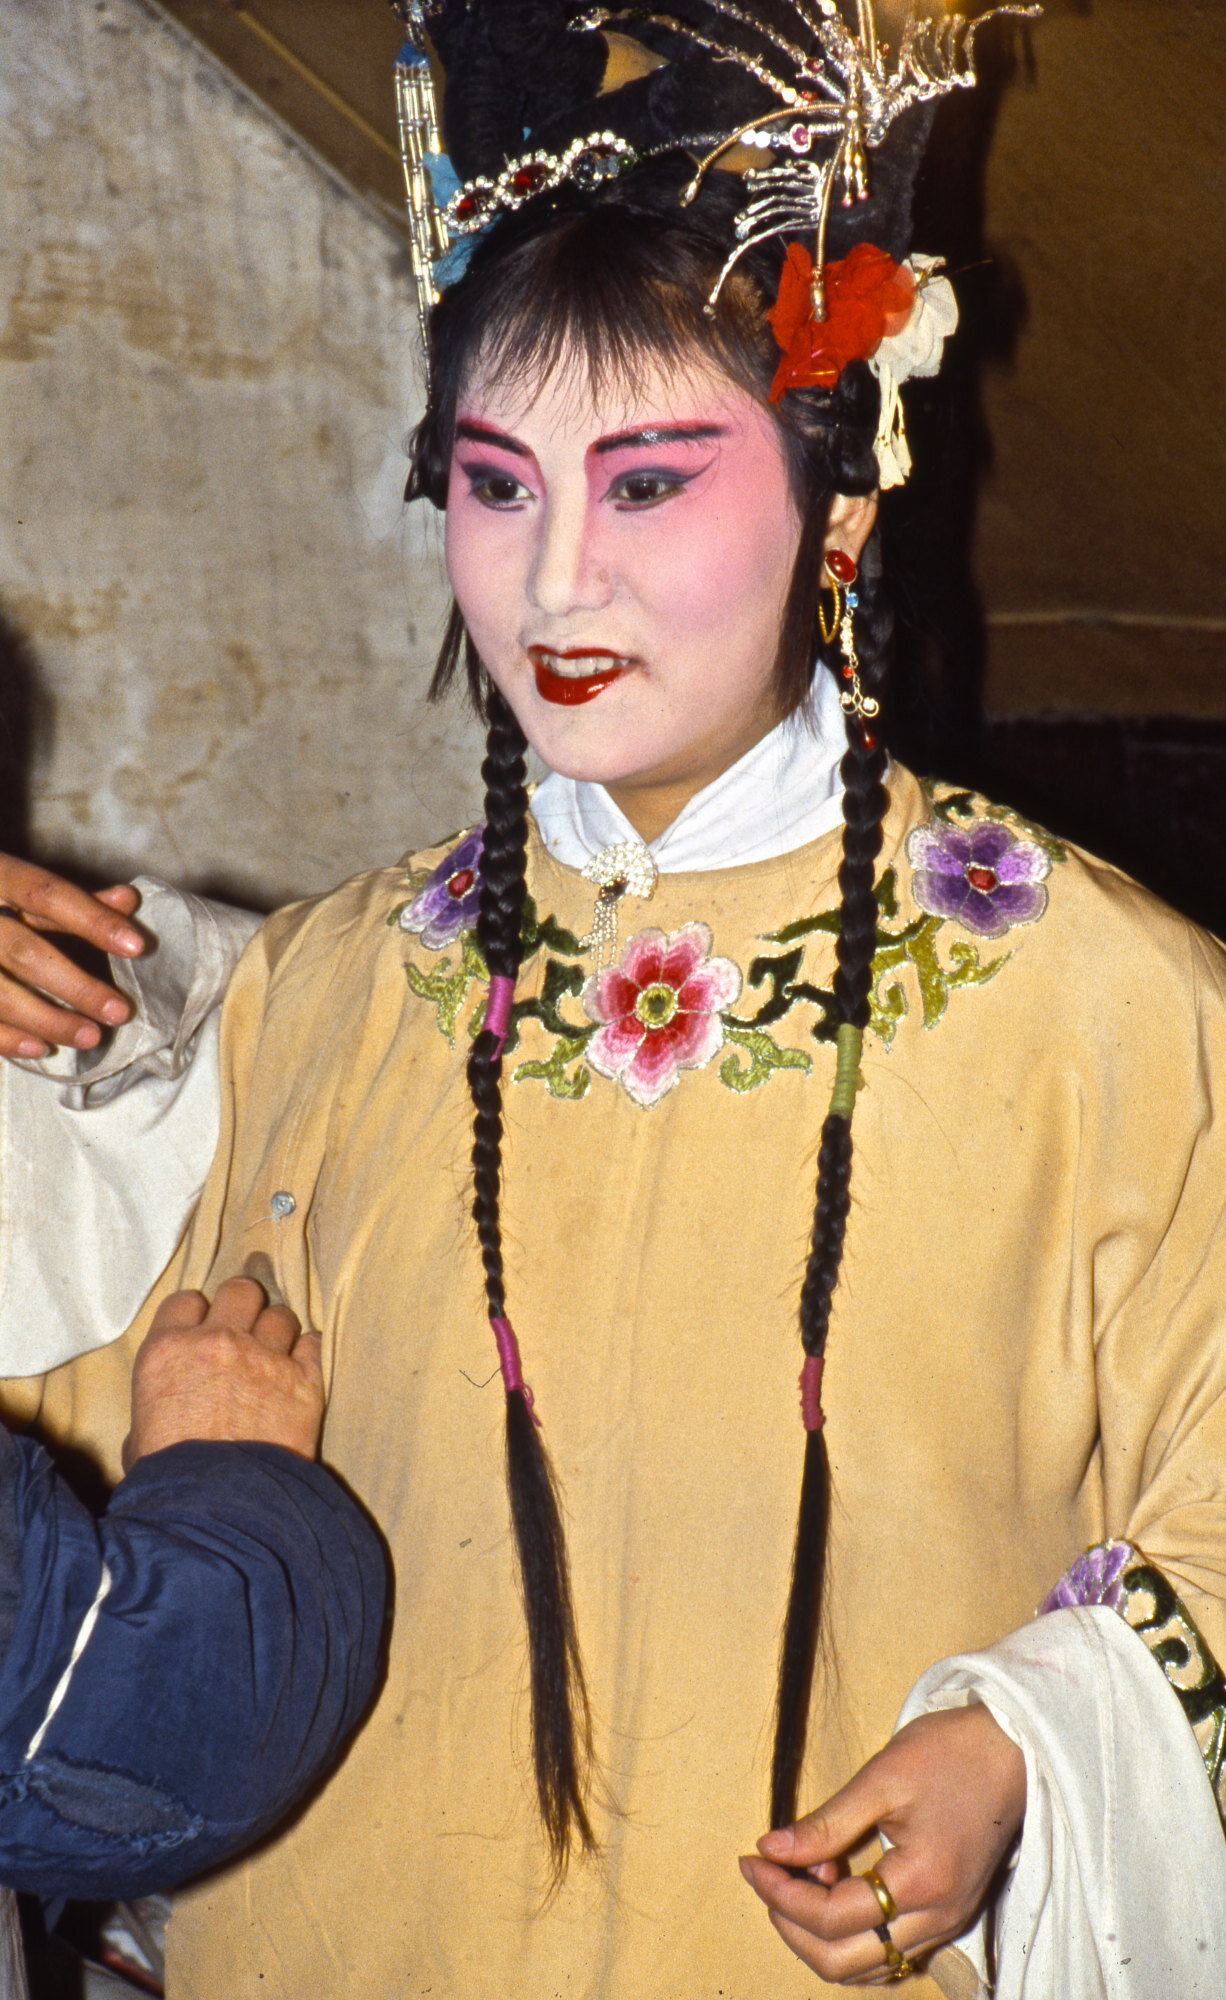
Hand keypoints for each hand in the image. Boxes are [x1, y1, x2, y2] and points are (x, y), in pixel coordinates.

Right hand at [0, 856, 145, 1057]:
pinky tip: (41, 1048)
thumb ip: (66, 900)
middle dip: (76, 985)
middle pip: (23, 950)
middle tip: (120, 1011)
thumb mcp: (11, 883)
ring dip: (47, 1019)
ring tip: (90, 1036)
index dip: (92, 919)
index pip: (45, 893)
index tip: (137, 945)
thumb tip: (127, 899)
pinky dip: (5, 1038)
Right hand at [124, 1278, 324, 1468]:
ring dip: (277, 1331)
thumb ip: (154, 1409)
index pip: (185, 1301)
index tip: (201, 1331)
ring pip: (280, 1315)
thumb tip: (159, 1421)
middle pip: (239, 1291)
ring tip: (274, 1353)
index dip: (195, 1315)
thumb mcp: (140, 1438)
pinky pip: (312, 1342)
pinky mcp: (304, 1379)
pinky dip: (307, 1351)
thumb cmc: (170, 1479)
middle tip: (243, 1329)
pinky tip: (301, 1365)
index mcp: (169, 1350)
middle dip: (242, 1306)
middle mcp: (218, 1341)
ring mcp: (264, 1356)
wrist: (218, 1506)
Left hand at [739, 1705, 1025, 1984]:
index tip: (750, 1860)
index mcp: (922, 1883)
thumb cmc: (951, 1751)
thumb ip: (826, 1823)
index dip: (779, 1893)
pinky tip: (837, 1884)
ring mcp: (947, 1923)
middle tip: (768, 1875)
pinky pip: (888, 1950)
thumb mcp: (882, 1777)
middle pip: (843, 1962)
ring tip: (804, 1872)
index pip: (829, 1918)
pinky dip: (851, 1931)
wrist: (1015, 1749)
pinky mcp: (949, 1915)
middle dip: (791, 1924)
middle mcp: (937, 1918)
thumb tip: (770, 1849)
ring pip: (865, 1966)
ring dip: (820, 1933)